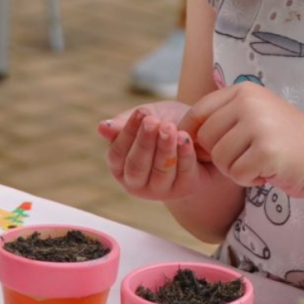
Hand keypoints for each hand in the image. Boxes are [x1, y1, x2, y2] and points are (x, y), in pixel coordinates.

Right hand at [98, 101, 213, 200]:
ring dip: (164, 148)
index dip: (127, 134)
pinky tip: (185, 137)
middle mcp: (137, 183)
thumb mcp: (147, 118)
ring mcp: (161, 190)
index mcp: (121, 167)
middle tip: (153, 122)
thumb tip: (102, 127)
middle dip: (144, 143)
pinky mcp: (185, 189)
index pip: (116, 155)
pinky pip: (183, 173)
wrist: (202, 133)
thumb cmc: (169, 123)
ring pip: (160, 172)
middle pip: (136, 167)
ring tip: (169, 127)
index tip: (141, 113)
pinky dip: (184, 154)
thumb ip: (125, 122)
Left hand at [178, 83, 303, 199]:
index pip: (198, 112)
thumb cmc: (286, 142)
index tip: (205, 151)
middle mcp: (250, 102)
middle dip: (219, 156)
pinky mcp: (267, 151)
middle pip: (205, 137)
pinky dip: (249, 180)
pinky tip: (268, 172)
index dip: (193, 136)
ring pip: (219, 157)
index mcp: (244, 90)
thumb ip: (222, 118)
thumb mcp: (254, 117)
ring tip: (260, 162)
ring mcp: (259, 124)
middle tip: (246, 158)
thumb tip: (180, 134)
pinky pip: (236, 173)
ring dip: (235, 169)